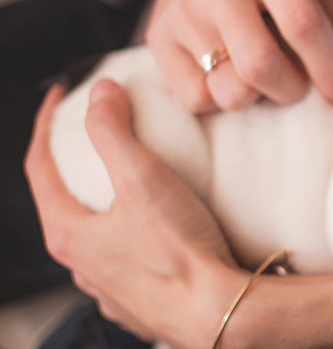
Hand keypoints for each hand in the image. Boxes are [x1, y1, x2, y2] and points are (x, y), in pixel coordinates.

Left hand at [25, 81, 239, 345]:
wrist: (220, 313)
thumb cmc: (179, 252)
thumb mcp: (143, 178)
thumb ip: (114, 130)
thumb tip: (100, 92)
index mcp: (69, 234)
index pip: (39, 167)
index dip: (46, 125)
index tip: (61, 97)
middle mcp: (81, 266)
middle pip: (64, 203)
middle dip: (75, 167)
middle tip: (95, 138)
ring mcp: (110, 289)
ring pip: (96, 238)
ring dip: (104, 206)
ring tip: (131, 184)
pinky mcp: (141, 304)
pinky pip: (126, 262)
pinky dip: (132, 237)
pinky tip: (156, 232)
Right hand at [113, 0, 332, 111]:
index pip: (302, 23)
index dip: (330, 67)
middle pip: (261, 65)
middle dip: (293, 90)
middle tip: (300, 85)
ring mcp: (180, 9)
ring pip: (229, 89)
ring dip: (258, 97)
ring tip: (263, 76)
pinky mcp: (157, 39)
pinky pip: (196, 99)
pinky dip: (221, 100)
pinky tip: (229, 75)